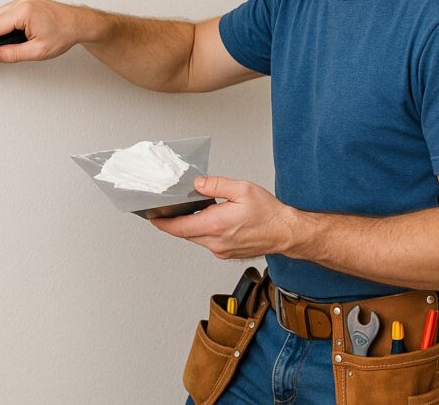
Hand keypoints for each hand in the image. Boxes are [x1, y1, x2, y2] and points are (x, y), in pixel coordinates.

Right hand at [0, 0, 81, 62]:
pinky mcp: (29, 1)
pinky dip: (8, 22)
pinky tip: (13, 32)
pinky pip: (10, 11)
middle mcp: (25, 2)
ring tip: (7, 43)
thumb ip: (14, 54)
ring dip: (1, 28)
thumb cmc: (65, 33)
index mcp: (26, 12)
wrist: (79, 24)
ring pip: (3, 14)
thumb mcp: (38, 51)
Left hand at [150, 176, 297, 258]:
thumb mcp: (242, 189)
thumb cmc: (268, 213)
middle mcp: (216, 242)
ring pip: (196, 238)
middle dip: (175, 222)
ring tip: (192, 211)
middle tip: (167, 210)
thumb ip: (216, 185)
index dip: (162, 222)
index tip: (152, 217)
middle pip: (185, 233)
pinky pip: (207, 242)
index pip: (179, 227)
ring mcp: (221, 250)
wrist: (286, 233)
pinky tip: (211, 220)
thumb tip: (197, 185)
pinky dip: (203, 231)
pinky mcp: (226, 253)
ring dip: (190, 226)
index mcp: (216, 225)